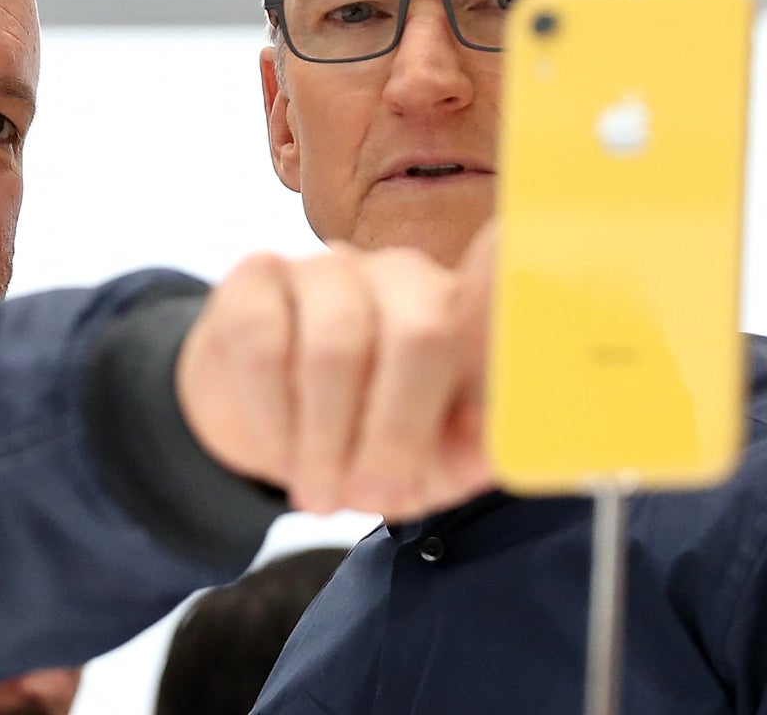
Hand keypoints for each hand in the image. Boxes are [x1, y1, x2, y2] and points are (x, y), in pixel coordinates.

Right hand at [177, 224, 498, 519]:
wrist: (268, 428)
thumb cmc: (364, 440)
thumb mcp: (426, 464)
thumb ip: (465, 454)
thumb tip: (492, 454)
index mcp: (464, 313)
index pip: (502, 295)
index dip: (509, 311)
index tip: (509, 346)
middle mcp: (403, 274)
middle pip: (419, 333)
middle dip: (397, 432)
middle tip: (375, 498)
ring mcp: (328, 267)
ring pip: (336, 344)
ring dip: (326, 439)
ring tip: (320, 494)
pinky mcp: (257, 277)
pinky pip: (263, 344)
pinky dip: (272, 417)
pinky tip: (278, 452)